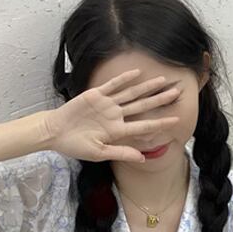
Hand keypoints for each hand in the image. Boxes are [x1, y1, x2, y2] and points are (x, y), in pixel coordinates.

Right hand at [44, 68, 180, 162]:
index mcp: (117, 131)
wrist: (55, 133)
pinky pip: (112, 85)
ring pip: (131, 93)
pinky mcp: (95, 95)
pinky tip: (137, 73)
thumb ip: (121, 153)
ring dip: (147, 87)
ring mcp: (106, 104)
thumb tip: (143, 158)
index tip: (176, 119)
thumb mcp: (99, 153)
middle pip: (142, 105)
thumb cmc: (75, 145)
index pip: (144, 125)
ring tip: (163, 80)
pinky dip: (124, 79)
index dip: (160, 122)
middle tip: (177, 93)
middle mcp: (115, 116)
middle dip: (159, 99)